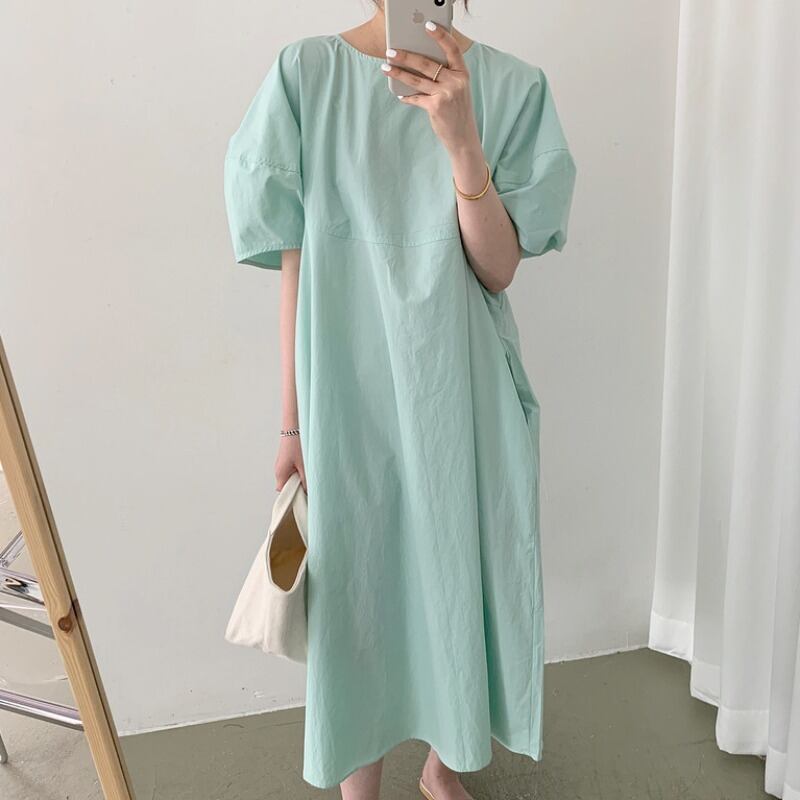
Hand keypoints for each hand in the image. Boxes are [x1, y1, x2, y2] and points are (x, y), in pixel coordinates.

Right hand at [275, 434, 306, 492]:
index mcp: (280, 473)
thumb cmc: (296, 443)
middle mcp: (279, 470)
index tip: (304, 496)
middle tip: (309, 483)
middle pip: (288, 486)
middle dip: (298, 487)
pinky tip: (306, 465)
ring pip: (291, 478)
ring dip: (300, 478)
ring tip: (308, 472)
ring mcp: (282, 464)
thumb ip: (306, 480)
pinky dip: (299, 471)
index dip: (294, 495)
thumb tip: (307, 491)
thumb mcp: (304, 464)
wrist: (294, 425)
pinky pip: (292, 470)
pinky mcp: (286, 459)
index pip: (284, 492)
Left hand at [384, 22, 481, 156]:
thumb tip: (418, 63)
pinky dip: (407, 96)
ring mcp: (446, 94)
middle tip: (391, 51)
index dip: (440, 35)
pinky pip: (416, 98)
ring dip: (398, 73)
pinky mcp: (436, 107)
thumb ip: (445, 76)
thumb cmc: (457, 111)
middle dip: (406, 56)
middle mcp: (456, 82)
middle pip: (427, 63)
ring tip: (386, 67)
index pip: (452, 48)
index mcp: (463, 73)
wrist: (463, 137)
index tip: (427, 25)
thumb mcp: (457, 89)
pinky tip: (400, 94)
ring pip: (416, 79)